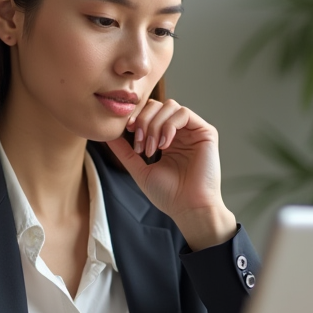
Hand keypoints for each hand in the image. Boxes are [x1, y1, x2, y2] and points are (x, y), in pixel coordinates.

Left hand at [105, 99, 236, 249]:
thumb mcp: (139, 169)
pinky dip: (169, 126)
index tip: (128, 131)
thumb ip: (124, 151)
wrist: (188, 208)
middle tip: (140, 144)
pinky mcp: (205, 132)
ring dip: (155, 125)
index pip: (149, 113)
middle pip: (157, 105)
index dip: (136, 117)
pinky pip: (184, 113)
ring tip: (152, 149)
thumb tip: (107, 135)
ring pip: (169, 106)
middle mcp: (180, 131)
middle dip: (143, 121)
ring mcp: (193, 131)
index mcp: (165, 138)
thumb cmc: (168, 194)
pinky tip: (165, 145)